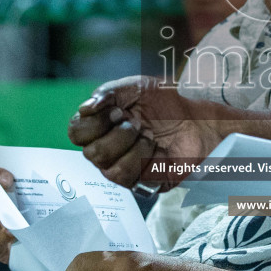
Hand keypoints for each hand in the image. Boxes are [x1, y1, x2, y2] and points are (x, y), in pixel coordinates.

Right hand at [66, 77, 217, 188]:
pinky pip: (131, 178)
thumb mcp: (135, 87)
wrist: (195, 119)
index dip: (94, 122)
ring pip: (109, 169)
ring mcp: (123, 168)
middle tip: (136, 123)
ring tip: (148, 136)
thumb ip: (107, 92)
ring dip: (133, 147)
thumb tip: (87, 107)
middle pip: (91, 153)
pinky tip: (156, 150)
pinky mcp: (141, 183)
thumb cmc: (164, 103)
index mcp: (100, 127)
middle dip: (117, 134)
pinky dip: (145, 159)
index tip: (118, 110)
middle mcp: (107, 150)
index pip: (76, 132)